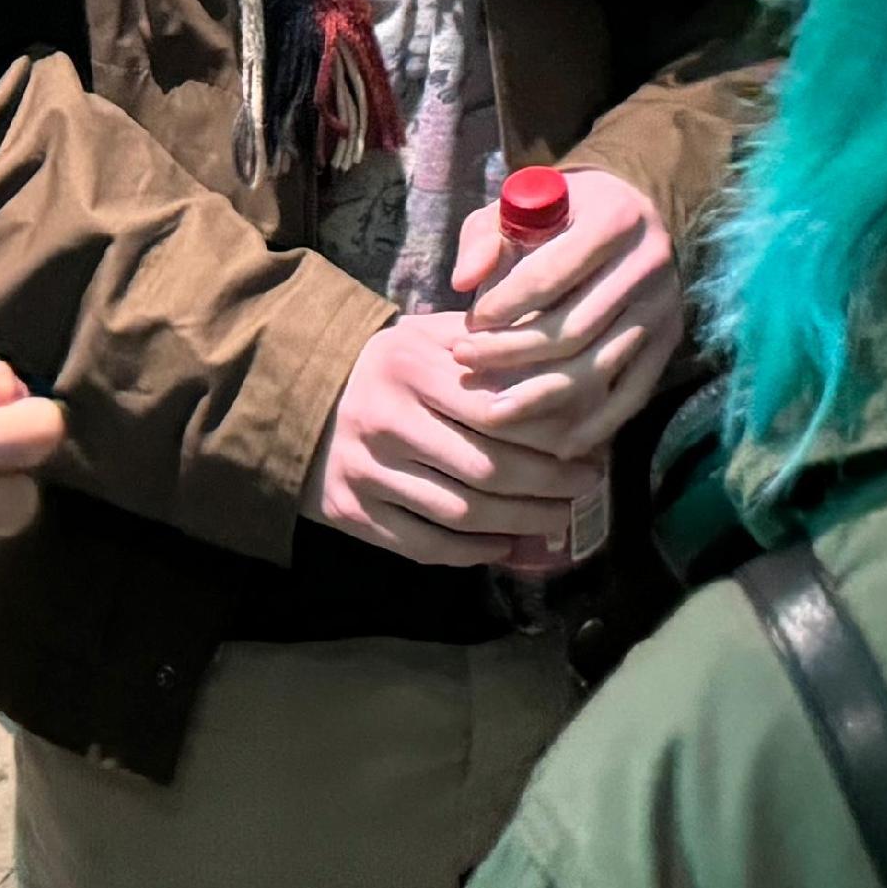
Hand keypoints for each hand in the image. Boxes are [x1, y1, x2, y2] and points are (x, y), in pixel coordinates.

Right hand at [301, 309, 602, 569]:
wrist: (297, 395)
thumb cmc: (385, 364)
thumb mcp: (427, 334)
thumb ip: (485, 342)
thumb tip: (557, 356)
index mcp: (410, 368)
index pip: (496, 411)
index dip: (549, 435)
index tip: (589, 444)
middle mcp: (385, 421)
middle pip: (486, 469)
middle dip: (548, 485)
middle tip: (588, 486)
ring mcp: (366, 473)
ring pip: (461, 514)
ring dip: (520, 523)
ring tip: (559, 519)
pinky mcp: (352, 513)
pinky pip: (424, 544)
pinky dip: (472, 552)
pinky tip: (504, 544)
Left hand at [448, 169, 682, 464]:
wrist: (633, 213)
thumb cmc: (563, 212)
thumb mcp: (522, 203)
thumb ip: (485, 236)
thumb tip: (462, 282)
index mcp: (614, 218)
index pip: (551, 274)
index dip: (505, 305)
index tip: (467, 326)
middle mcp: (649, 262)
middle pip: (573, 328)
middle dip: (511, 352)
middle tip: (464, 363)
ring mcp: (664, 306)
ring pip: (598, 366)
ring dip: (541, 394)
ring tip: (493, 410)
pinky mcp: (671, 340)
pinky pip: (633, 393)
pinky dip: (596, 424)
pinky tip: (557, 444)